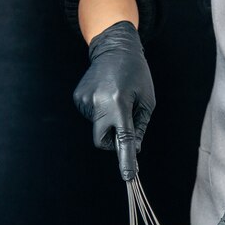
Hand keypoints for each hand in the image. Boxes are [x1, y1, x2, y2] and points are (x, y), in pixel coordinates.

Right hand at [73, 21, 154, 180]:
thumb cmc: (137, 74)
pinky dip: (100, 111)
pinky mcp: (78, 98)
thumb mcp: (147, 100)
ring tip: (115, 96)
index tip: (129, 177)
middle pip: (103, 141)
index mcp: (119, 104)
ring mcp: (84, 101)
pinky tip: (105, 93)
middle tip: (124, 123)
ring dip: (108, 120)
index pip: (123, 139)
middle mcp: (98, 103)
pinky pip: (91, 116)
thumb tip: (134, 149)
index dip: (126, 159)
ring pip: (98, 127)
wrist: (114, 47)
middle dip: (113, 141)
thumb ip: (139, 127)